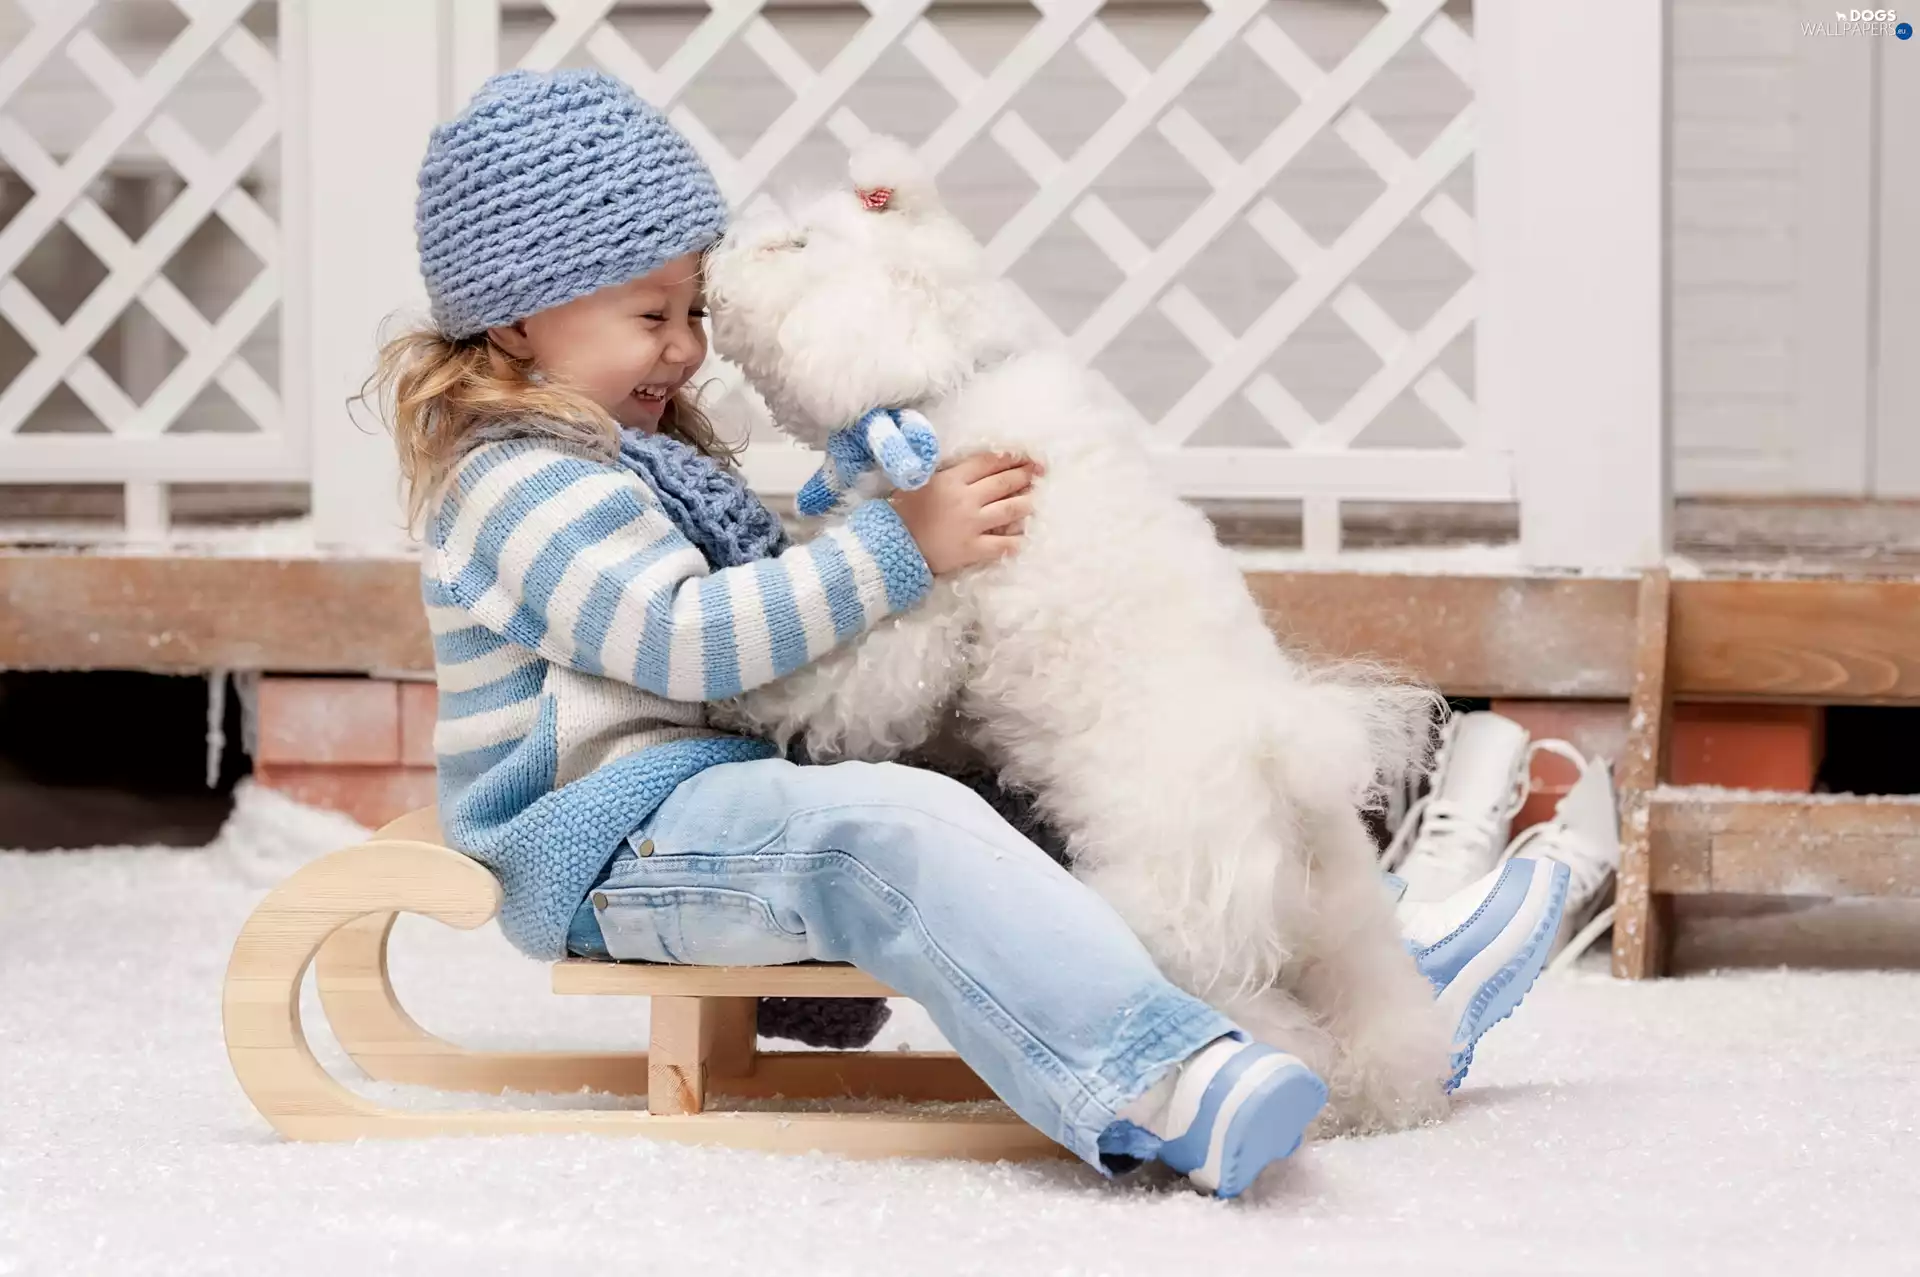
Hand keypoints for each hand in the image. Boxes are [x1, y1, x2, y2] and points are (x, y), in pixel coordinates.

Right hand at [889, 451, 1041, 575]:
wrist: (891, 545)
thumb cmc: (902, 512)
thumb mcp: (921, 482)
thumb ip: (946, 473)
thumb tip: (969, 466)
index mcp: (952, 479)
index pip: (988, 462)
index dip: (1010, 457)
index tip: (1024, 455)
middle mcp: (966, 498)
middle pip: (1004, 482)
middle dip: (1025, 474)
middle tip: (1040, 470)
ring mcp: (971, 524)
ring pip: (1010, 509)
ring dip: (1028, 502)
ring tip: (1038, 498)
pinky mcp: (972, 548)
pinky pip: (1003, 544)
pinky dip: (1018, 539)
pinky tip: (1028, 535)